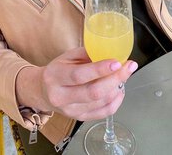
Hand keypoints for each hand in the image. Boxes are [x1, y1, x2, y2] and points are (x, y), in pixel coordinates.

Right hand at [16, 47, 137, 121]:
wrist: (43, 91)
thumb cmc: (58, 70)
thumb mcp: (67, 56)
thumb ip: (87, 54)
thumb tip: (111, 52)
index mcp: (55, 76)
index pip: (79, 75)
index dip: (100, 69)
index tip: (117, 62)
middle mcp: (61, 96)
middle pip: (93, 92)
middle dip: (115, 79)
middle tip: (129, 67)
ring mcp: (70, 111)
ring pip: (101, 103)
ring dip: (118, 88)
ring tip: (125, 75)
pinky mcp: (79, 118)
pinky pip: (103, 113)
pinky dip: (116, 101)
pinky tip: (120, 89)